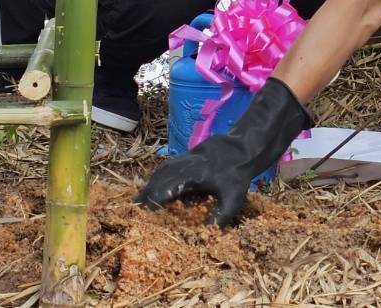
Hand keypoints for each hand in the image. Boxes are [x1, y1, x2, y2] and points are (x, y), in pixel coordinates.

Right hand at [138, 78, 309, 225]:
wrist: (245, 145)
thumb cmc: (239, 173)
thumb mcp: (234, 198)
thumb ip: (220, 217)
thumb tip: (207, 235)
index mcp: (191, 175)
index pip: (163, 191)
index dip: (152, 205)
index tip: (143, 218)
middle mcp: (182, 165)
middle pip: (156, 181)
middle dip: (145, 197)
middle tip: (135, 213)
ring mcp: (183, 158)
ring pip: (159, 172)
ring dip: (150, 186)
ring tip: (140, 203)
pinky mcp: (185, 156)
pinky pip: (166, 167)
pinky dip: (157, 178)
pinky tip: (155, 187)